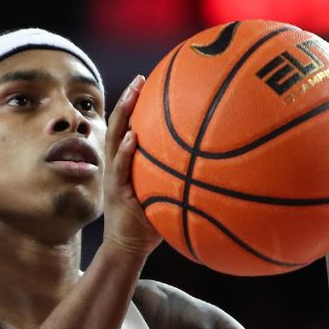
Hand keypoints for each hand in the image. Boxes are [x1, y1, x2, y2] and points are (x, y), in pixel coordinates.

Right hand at [102, 75, 162, 256]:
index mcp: (126, 164)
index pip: (128, 128)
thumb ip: (177, 179)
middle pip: (119, 125)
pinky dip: (126, 152)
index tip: (147, 82)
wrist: (128, 250)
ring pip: (115, 139)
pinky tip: (133, 137)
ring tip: (132, 95)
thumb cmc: (150, 224)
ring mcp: (114, 177)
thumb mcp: (163, 196)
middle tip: (140, 78)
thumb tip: (214, 167)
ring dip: (123, 115)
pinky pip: (120, 168)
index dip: (134, 104)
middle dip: (127, 100)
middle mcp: (116, 165)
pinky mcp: (116, 192)